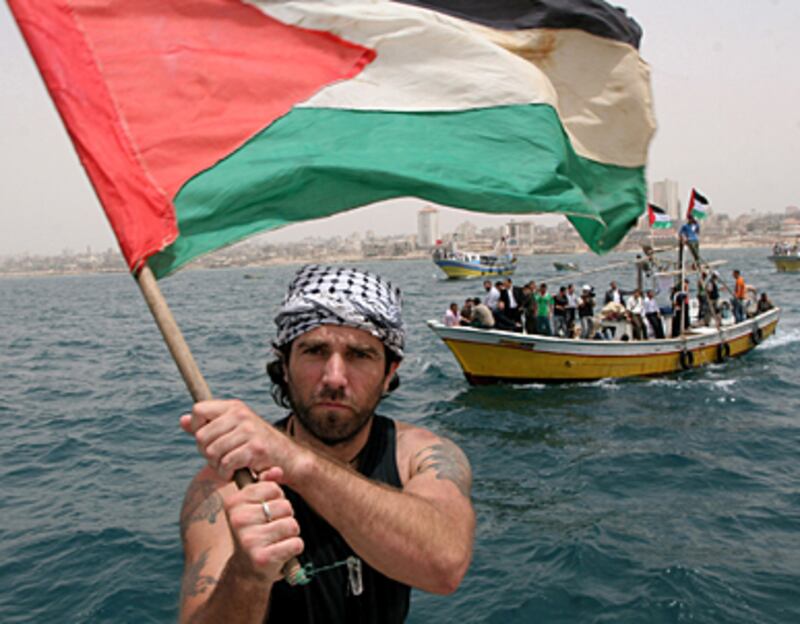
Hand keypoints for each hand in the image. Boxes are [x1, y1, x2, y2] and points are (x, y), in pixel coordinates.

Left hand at [180, 400, 298, 481]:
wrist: (288, 457)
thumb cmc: (255, 445)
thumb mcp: (232, 430)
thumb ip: (207, 425)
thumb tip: (183, 420)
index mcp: (234, 407)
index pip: (199, 410)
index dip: (198, 428)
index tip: (210, 439)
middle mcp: (241, 414)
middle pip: (201, 436)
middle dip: (207, 453)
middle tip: (221, 458)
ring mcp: (249, 430)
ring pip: (212, 452)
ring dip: (217, 465)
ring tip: (229, 465)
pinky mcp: (255, 449)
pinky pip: (226, 463)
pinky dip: (227, 473)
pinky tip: (236, 472)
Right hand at [224, 474, 303, 581]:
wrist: (247, 569)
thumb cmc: (256, 531)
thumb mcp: (255, 506)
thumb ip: (266, 484)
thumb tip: (278, 470)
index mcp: (234, 503)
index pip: (273, 488)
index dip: (277, 499)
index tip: (266, 511)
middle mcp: (238, 520)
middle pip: (285, 506)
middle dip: (286, 517)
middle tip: (272, 528)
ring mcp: (249, 540)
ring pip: (292, 525)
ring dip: (291, 533)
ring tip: (276, 540)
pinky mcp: (262, 558)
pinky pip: (296, 544)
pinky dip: (294, 548)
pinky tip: (281, 552)